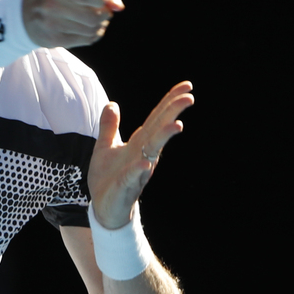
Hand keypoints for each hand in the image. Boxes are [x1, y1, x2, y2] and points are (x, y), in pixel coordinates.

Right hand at [22, 0, 123, 48]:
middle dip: (106, 13)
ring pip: (92, 29)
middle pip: (93, 16)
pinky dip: (94, 34)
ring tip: (97, 18)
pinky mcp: (53, 40)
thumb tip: (119, 6)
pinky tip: (88, 27)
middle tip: (105, 9)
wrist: (24, 12)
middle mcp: (50, 4)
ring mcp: (50, 24)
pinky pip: (86, 39)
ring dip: (101, 24)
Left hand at [88, 82, 193, 228]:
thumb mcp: (105, 146)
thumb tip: (112, 103)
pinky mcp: (125, 186)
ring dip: (163, 138)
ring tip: (177, 124)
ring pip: (152, 151)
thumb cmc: (108, 178)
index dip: (170, 101)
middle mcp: (143, 154)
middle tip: (190, 97)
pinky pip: (133, 176)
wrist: (103, 208)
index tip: (187, 86)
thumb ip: (110, 126)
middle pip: (160, 129)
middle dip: (173, 113)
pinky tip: (145, 163)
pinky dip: (138, 169)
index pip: (157, 118)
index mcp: (140, 143)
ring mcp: (137, 170)